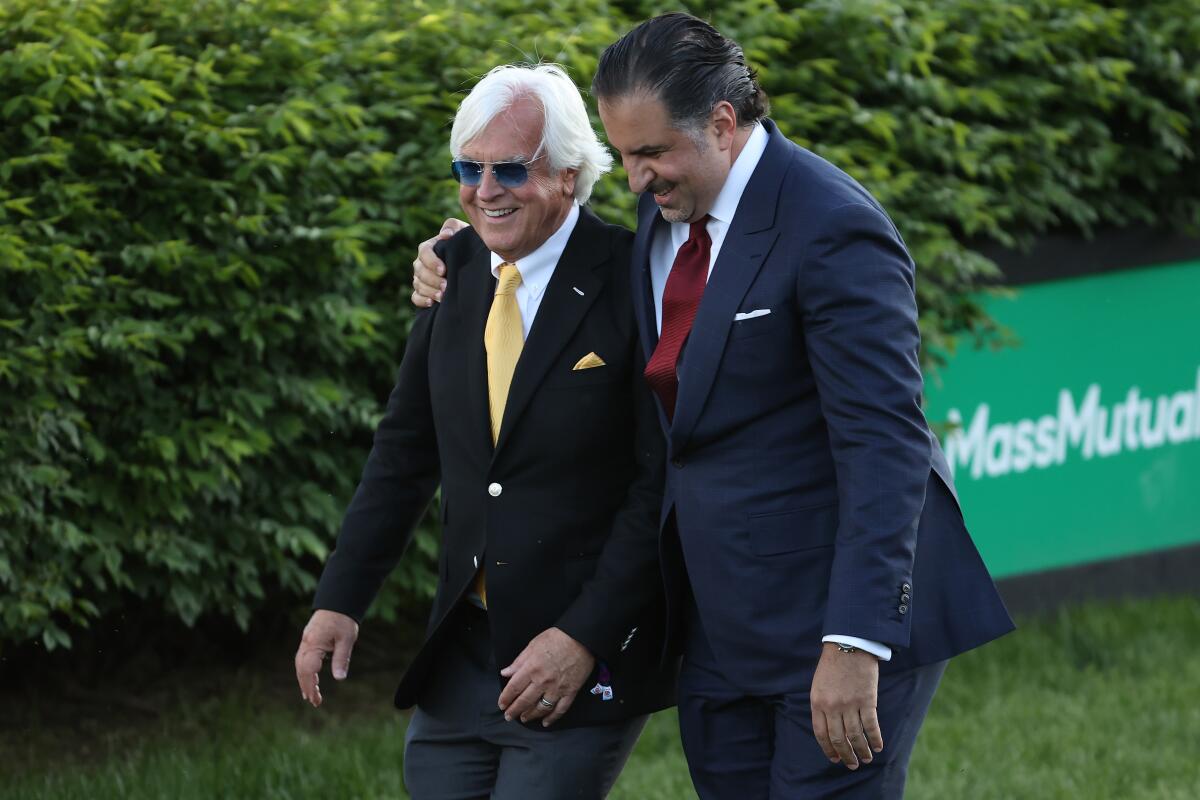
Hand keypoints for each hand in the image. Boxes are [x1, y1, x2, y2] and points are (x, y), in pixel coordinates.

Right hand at [294, 609, 358, 707]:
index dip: (310, 686)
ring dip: (304, 680)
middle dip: (306, 686)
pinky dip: (305, 670)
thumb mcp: (347, 639)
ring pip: (300, 665)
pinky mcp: (308, 640)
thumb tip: (340, 679)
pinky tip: (311, 677)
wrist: (337, 602)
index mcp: (313, 644)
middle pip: (301, 670)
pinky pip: (303, 658)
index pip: (308, 670)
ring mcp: (305, 641)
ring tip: (310, 694)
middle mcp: (306, 644)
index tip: (315, 699)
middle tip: (314, 701)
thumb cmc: (343, 620)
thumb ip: (342, 658)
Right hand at [411, 218, 468, 307]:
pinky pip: (415, 297)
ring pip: (418, 284)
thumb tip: (446, 235)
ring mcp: (420, 278)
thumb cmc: (464, 244)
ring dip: (429, 291)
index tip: (443, 270)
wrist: (469, 261)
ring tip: (442, 297)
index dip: (431, 261)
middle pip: (420, 271)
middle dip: (432, 280)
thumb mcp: (462, 231)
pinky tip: (432, 303)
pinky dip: (421, 300)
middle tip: (446, 287)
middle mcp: (422, 263)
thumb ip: (453, 227)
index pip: (424, 252)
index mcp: (429, 248)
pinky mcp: (422, 291)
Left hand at [497, 627, 594, 727]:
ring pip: (541, 708)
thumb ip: (519, 661)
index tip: (502, 704)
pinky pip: (560, 709)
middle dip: (514, 711)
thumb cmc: (557, 638)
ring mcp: (557, 688)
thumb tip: (505, 673)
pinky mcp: (570, 692)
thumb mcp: (533, 645)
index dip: (506, 698)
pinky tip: (545, 723)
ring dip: (530, 715)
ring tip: (524, 718)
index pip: (514, 688)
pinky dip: (552, 718)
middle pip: (525, 701)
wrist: (582, 638)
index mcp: (531, 668)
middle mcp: (543, 681)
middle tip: (509, 716)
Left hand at [810, 643, 882, 769]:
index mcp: (817, 703)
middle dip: (846, 755)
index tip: (835, 759)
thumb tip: (828, 729)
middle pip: (839, 738)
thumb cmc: (832, 665)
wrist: (849, 645)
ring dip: (862, 750)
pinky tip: (878, 747)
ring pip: (856, 736)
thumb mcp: (818, 685)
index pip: (821, 734)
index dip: (828, 749)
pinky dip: (875, 739)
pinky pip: (871, 726)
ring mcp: (850, 705)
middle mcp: (833, 707)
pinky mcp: (867, 701)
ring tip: (866, 759)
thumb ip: (821, 706)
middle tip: (852, 765)